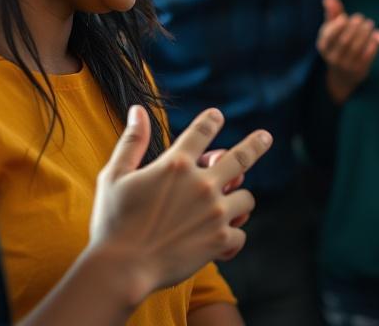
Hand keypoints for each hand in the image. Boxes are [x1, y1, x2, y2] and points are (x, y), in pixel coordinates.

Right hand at [89, 106, 272, 302]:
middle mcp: (202, 184)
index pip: (203, 130)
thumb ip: (131, 141)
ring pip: (246, 198)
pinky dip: (233, 236)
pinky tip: (224, 240)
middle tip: (265, 137)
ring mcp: (215, 212)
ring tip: (232, 205)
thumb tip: (138, 109)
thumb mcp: (114, 176)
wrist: (120, 270)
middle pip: (241, 158)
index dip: (211, 120)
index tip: (216, 116)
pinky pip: (241, 233)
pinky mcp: (220, 240)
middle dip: (256, 144)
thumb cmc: (112, 223)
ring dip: (239, 199)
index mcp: (177, 164)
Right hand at [317, 0, 378, 102]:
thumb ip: (332, 13)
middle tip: (362, 18)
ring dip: (365, 34)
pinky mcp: (360, 70)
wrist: (343, 74)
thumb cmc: (338, 43)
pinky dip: (372, 44)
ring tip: (370, 24)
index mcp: (324, 46)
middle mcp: (333, 57)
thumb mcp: (332, 29)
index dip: (337, 27)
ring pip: (357, 48)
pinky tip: (376, 35)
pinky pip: (367, 56)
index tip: (345, 17)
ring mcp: (346, 65)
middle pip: (344, 41)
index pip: (328, 36)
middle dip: (354, 28)